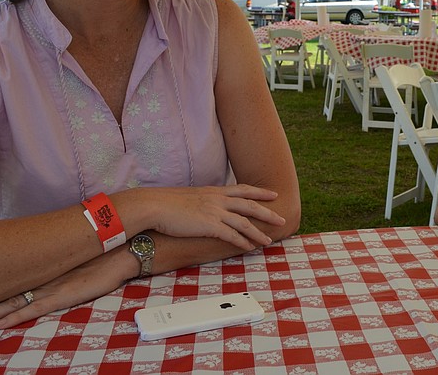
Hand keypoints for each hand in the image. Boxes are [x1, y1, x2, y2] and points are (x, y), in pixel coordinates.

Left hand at [0, 250, 128, 328]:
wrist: (122, 250)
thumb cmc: (104, 253)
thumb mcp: (78, 257)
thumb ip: (62, 264)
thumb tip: (51, 267)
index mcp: (46, 267)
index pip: (13, 280)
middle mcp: (44, 276)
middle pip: (6, 292)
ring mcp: (52, 286)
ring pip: (14, 302)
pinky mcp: (63, 295)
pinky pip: (34, 309)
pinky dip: (16, 317)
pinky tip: (0, 325)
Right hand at [149, 185, 285, 250]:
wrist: (155, 205)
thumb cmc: (167, 203)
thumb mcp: (190, 197)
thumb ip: (203, 201)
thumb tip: (206, 207)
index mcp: (214, 191)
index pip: (243, 189)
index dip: (260, 191)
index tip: (274, 194)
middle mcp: (218, 199)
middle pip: (250, 205)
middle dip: (268, 212)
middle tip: (282, 219)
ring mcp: (215, 212)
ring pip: (244, 222)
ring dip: (258, 232)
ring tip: (269, 240)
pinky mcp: (209, 225)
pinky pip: (231, 235)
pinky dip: (243, 242)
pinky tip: (250, 248)